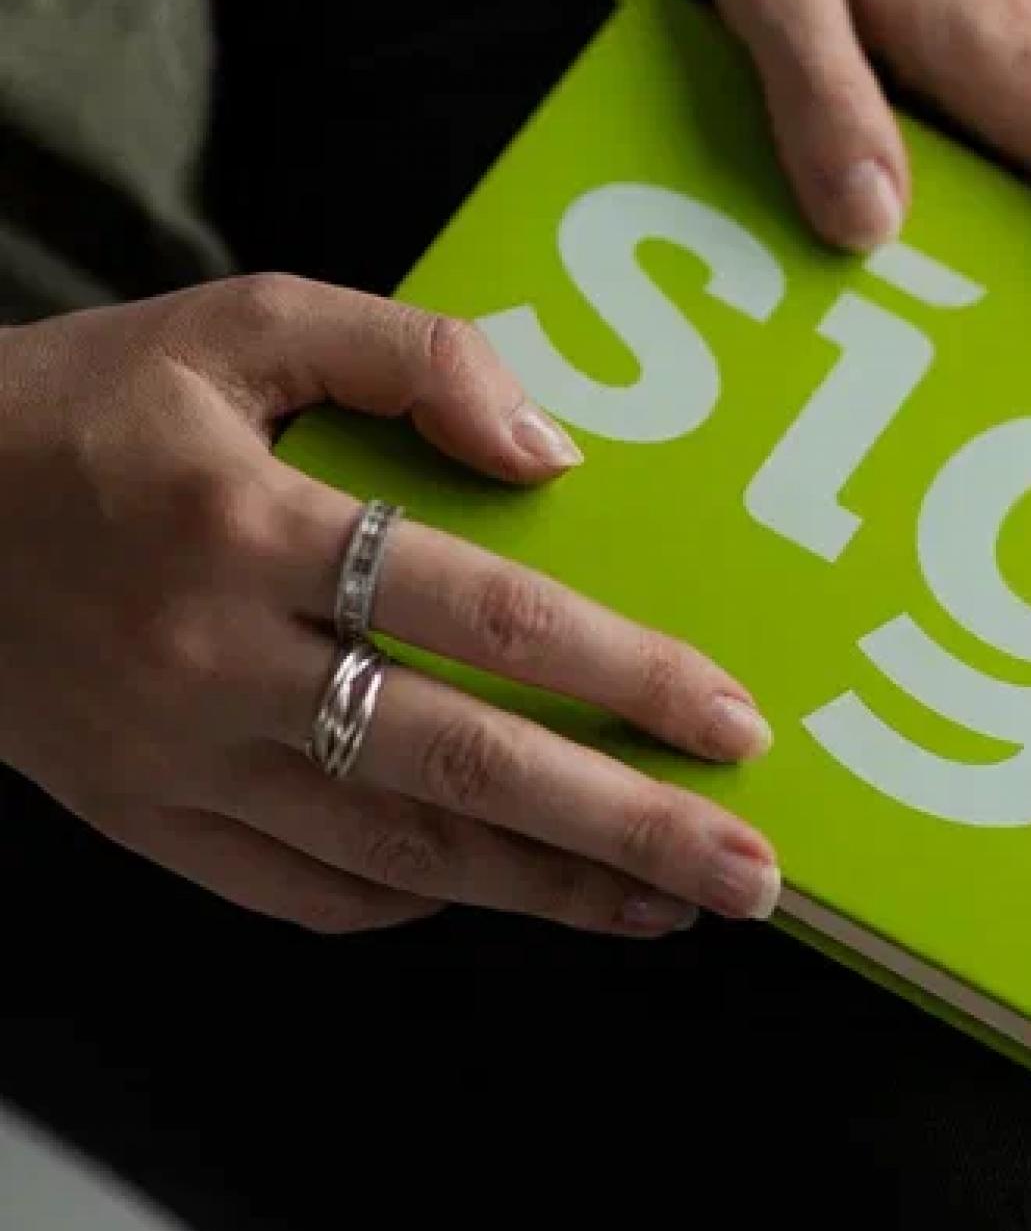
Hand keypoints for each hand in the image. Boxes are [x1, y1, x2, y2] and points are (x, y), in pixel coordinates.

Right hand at [0, 279, 780, 933]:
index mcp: (249, 526)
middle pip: (460, 759)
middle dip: (623, 827)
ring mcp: (176, 761)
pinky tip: (503, 889)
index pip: (481, 611)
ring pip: (396, 847)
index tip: (733, 721)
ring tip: (666, 908)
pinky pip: (302, 891)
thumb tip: (552, 447)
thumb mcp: (240, 322)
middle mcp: (217, 660)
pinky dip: (413, 895)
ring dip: (545, 887)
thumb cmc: (82, 408)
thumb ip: (410, 354)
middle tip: (748, 876)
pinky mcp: (143, 821)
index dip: (621, 672)